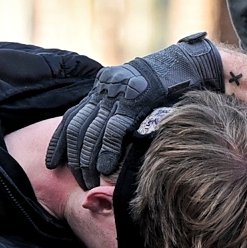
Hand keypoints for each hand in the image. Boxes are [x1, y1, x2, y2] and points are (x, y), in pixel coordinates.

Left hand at [47, 34, 225, 186]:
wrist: (193, 65)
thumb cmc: (168, 90)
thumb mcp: (135, 100)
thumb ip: (118, 117)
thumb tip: (105, 148)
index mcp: (102, 86)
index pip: (72, 116)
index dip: (60, 142)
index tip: (52, 163)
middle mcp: (106, 86)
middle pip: (78, 126)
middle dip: (75, 157)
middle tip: (78, 181)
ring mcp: (120, 91)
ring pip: (92, 129)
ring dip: (88, 160)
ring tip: (89, 182)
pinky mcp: (136, 98)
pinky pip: (113, 129)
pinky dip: (107, 151)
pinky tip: (105, 169)